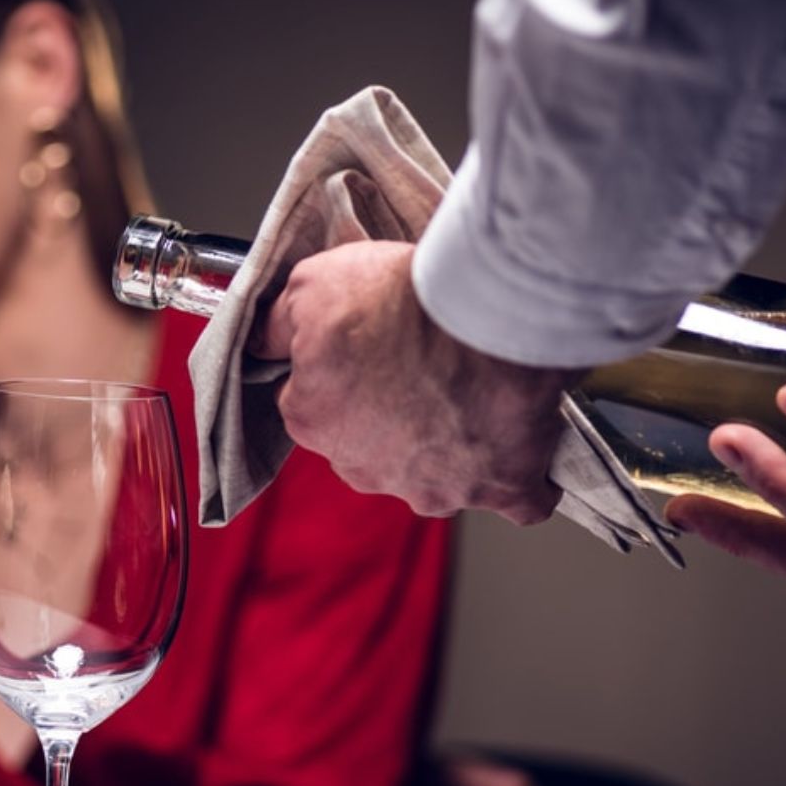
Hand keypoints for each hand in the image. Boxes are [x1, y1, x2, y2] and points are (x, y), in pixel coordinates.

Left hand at [254, 241, 581, 520]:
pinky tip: (525, 452)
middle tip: (425, 361)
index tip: (372, 342)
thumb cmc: (398, 297)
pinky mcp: (501, 489)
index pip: (313, 402)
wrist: (485, 310)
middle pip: (373, 445)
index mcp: (313, 421)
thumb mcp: (310, 285)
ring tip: (479, 391)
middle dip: (394, 413)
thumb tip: (260, 342)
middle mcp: (368, 469)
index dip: (343, 369)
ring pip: (436, 474)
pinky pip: (516, 500)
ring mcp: (437, 486)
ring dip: (453, 443)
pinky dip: (520, 479)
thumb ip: (277, 322)